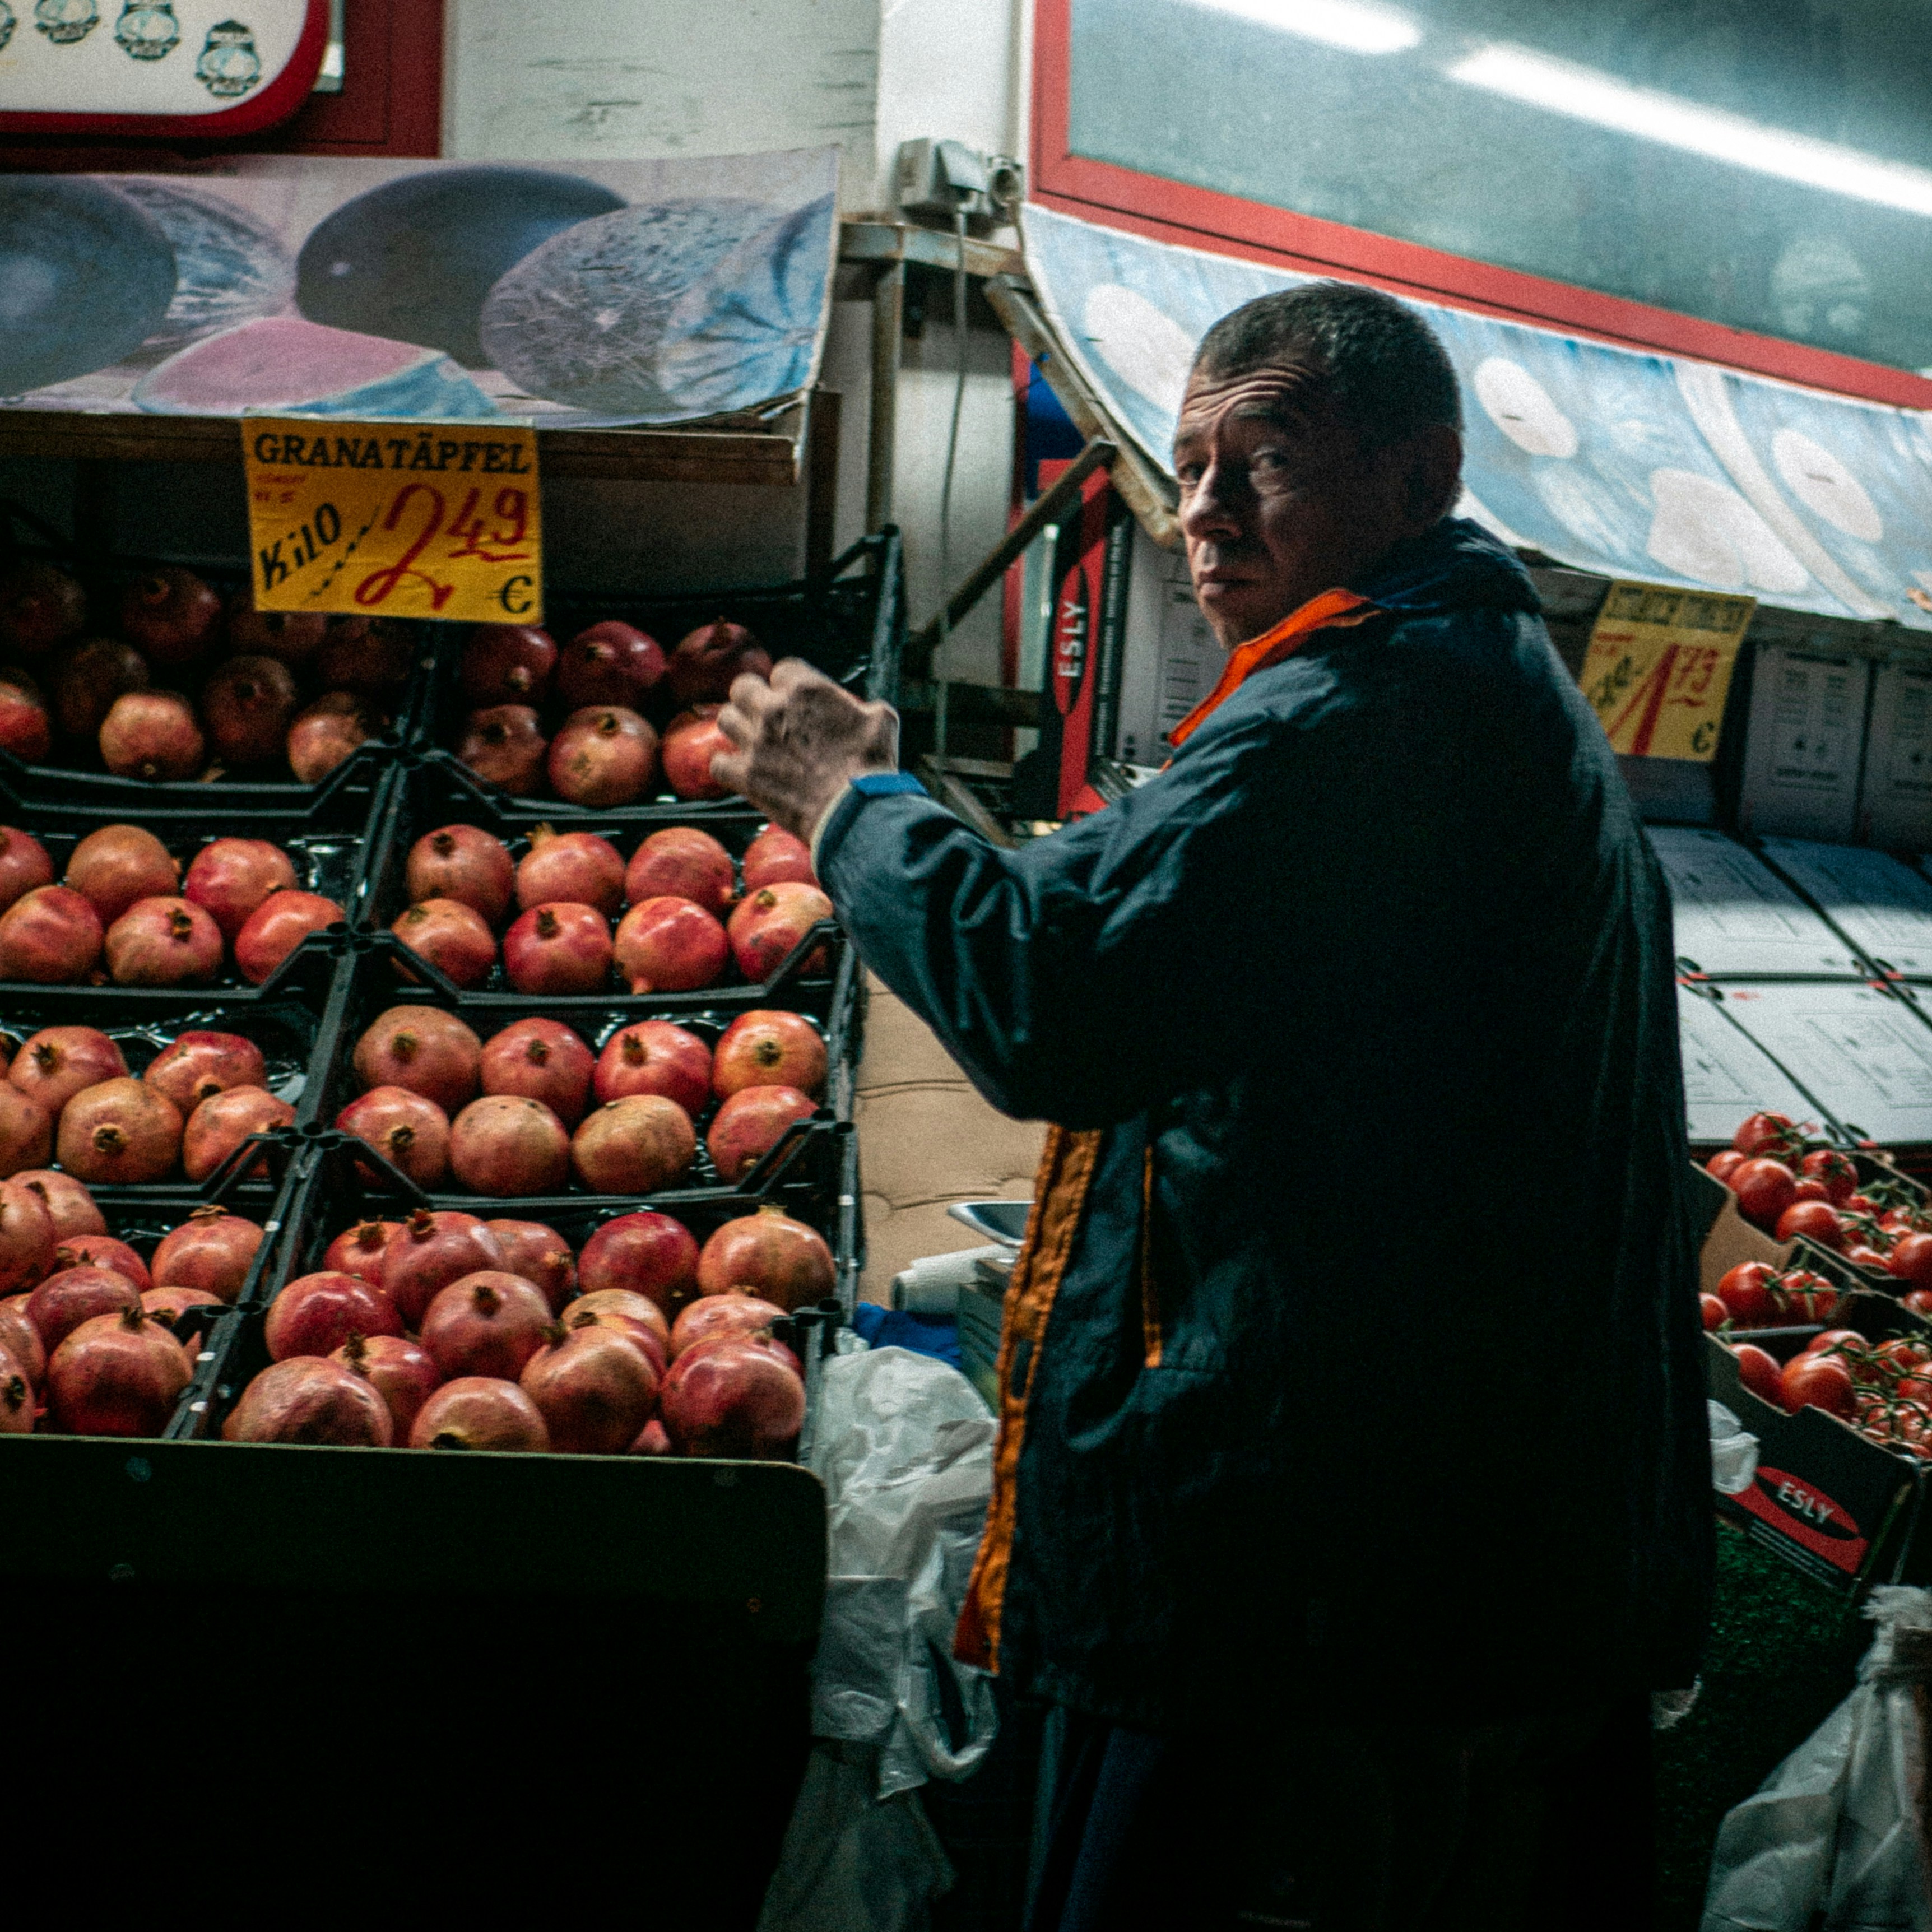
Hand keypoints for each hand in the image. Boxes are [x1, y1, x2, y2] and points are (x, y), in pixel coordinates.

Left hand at [712, 659, 899, 840]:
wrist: (853, 812)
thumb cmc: (871, 767)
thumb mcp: (882, 720)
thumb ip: (863, 706)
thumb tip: (862, 709)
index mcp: (805, 690)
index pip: (782, 670)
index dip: (788, 685)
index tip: (794, 699)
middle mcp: (774, 710)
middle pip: (742, 687)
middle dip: (753, 697)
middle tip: (763, 713)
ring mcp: (755, 742)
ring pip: (725, 719)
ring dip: (738, 727)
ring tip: (751, 739)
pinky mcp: (745, 775)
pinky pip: (718, 763)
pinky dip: (727, 767)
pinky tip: (740, 771)